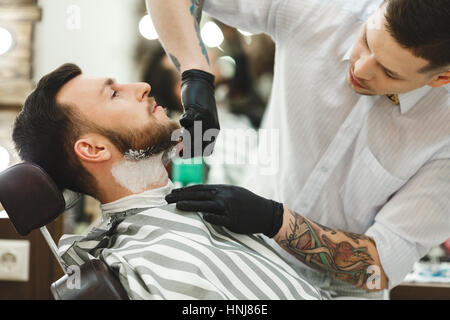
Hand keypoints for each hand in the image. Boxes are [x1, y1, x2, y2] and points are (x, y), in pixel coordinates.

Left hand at [165, 184, 283, 237]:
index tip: (172, 192)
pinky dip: (212, 217)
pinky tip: (202, 217)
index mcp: (222, 189)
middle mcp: (224, 196)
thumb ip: (217, 194)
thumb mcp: (232, 193)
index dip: (184, 190)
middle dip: (181, 196)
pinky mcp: (234, 220)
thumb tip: (200, 195)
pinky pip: (221, 219)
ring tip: (177, 205)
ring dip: (191, 205)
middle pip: (198, 195)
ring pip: (207, 205)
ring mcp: (229, 208)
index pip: (199, 189)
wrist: (265, 212)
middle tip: (166, 199)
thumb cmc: (247, 203)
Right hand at [180, 69, 219, 157]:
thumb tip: (185, 149)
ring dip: (183, 137)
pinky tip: (183, 118)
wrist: (200, 83)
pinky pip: (186, 121)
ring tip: (179, 134)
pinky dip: (182, 122)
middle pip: (198, 146)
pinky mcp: (197, 110)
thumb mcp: (204, 121)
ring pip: (191, 136)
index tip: (184, 153)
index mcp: (214, 132)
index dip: (194, 154)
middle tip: (177, 149)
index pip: (207, 151)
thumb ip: (198, 133)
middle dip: (186, 150)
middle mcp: (212, 127)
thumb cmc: (199, 103)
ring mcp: (205, 119)